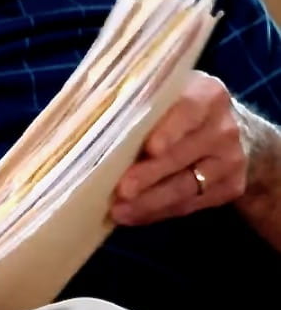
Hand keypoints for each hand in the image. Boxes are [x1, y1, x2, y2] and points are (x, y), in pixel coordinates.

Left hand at [111, 71, 244, 226]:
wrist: (220, 129)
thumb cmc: (172, 108)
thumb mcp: (158, 94)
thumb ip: (130, 101)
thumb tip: (79, 115)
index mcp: (207, 94)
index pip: (188, 110)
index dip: (169, 130)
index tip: (149, 149)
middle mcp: (223, 127)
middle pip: (182, 155)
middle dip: (149, 175)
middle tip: (120, 190)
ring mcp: (230, 160)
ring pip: (186, 186)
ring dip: (149, 201)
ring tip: (119, 211)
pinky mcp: (230, 187)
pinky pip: (191, 204)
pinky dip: (158, 211)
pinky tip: (134, 215)